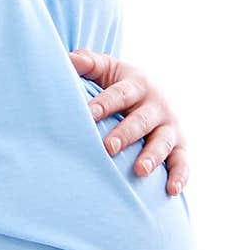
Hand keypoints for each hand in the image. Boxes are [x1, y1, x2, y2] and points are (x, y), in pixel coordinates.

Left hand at [69, 48, 189, 196]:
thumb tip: (68, 59)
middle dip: (126, 133)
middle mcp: (157, 105)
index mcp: (137, 84)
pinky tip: (171, 190)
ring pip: (163, 142)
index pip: (120, 93)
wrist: (152, 93)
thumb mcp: (106, 68)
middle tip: (109, 147)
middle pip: (141, 120)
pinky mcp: (180, 146)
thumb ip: (88, 63)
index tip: (88, 114)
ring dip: (152, 156)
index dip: (105, 103)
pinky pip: (182, 162)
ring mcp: (170, 126)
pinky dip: (180, 176)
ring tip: (139, 170)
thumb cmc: (119, 84)